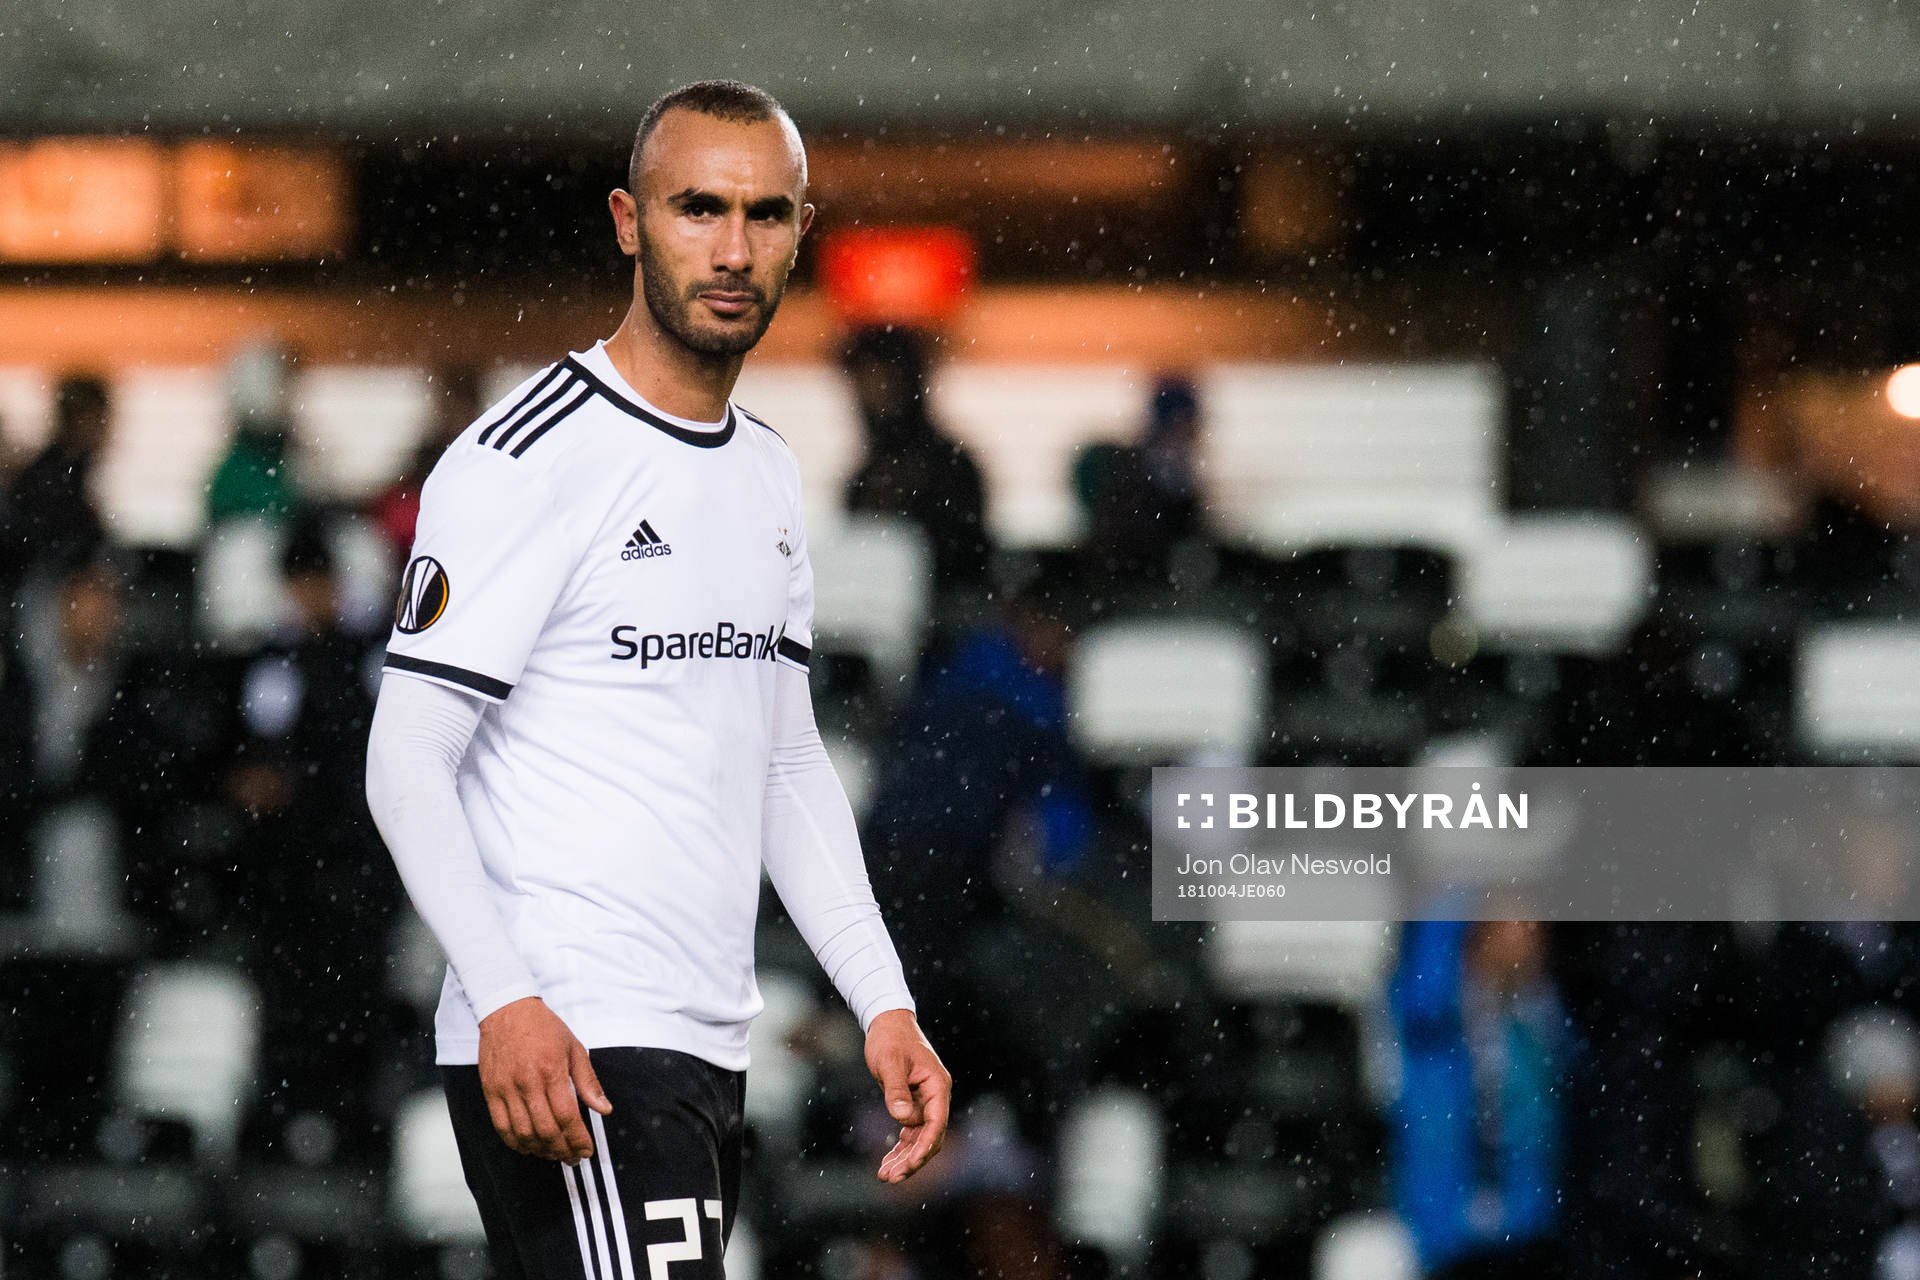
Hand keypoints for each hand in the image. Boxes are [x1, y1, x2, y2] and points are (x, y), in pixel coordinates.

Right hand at [477, 997, 611, 1162]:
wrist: (507, 1010)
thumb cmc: (543, 1027)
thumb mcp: (574, 1048)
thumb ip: (589, 1081)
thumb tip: (604, 1108)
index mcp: (551, 1071)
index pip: (567, 1116)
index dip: (578, 1139)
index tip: (586, 1149)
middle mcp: (527, 1082)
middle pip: (546, 1130)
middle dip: (562, 1150)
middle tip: (573, 1157)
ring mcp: (506, 1088)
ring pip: (523, 1133)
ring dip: (540, 1150)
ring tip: (553, 1153)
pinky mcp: (490, 1091)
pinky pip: (501, 1127)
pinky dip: (516, 1142)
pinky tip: (529, 1146)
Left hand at [864, 1009, 950, 1182]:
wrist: (888, 1023)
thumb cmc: (890, 1039)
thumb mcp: (889, 1062)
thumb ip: (896, 1090)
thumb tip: (901, 1117)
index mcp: (937, 1085)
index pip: (936, 1123)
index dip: (924, 1147)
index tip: (909, 1164)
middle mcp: (936, 1096)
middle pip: (930, 1136)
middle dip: (912, 1159)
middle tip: (890, 1177)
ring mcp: (926, 1101)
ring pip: (920, 1138)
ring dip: (905, 1158)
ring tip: (885, 1176)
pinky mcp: (913, 1103)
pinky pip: (911, 1131)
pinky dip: (900, 1147)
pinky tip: (887, 1162)